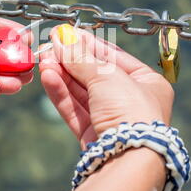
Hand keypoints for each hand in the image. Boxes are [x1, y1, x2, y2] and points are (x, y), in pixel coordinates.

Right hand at [39, 24, 172, 148]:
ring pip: (82, 93)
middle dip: (70, 60)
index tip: (66, 33)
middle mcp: (131, 101)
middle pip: (95, 75)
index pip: (113, 56)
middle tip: (49, 46)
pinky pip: (76, 110)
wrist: (129, 157)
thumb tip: (61, 37)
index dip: (88, 43)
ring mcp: (112, 120)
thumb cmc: (131, 111)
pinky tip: (48, 77)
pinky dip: (61, 94)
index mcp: (147, 83)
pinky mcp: (95, 136)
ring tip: (44, 60)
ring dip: (62, 75)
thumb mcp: (107, 76)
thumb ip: (81, 57)